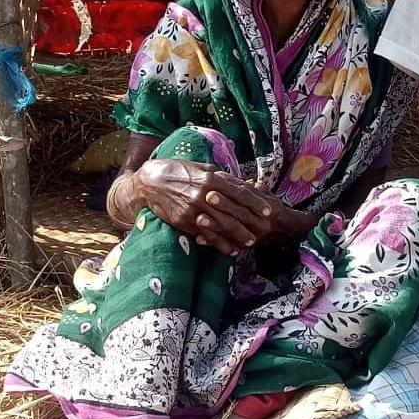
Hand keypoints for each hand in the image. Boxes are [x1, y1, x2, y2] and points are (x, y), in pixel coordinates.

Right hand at [133, 159, 279, 253]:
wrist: (150, 183)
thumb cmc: (178, 171)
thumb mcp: (201, 168)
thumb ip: (220, 177)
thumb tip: (240, 184)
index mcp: (210, 178)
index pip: (239, 192)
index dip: (255, 202)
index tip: (268, 210)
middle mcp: (204, 195)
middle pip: (233, 211)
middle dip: (251, 221)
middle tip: (264, 229)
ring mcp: (194, 210)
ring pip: (222, 225)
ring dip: (238, 235)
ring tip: (250, 242)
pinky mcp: (185, 222)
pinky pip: (206, 235)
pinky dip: (220, 244)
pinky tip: (230, 250)